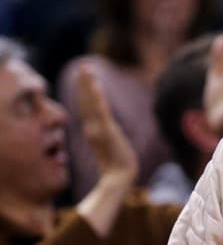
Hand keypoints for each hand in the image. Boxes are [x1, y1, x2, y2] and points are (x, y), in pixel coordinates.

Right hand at [76, 62, 137, 184]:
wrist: (119, 177)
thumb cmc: (116, 167)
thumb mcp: (110, 150)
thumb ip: (105, 140)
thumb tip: (104, 135)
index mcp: (93, 130)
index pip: (87, 107)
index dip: (84, 92)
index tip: (83, 78)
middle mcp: (92, 127)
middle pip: (86, 101)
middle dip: (83, 83)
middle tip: (82, 66)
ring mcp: (97, 128)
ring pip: (90, 102)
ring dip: (87, 84)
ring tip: (85, 68)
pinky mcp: (104, 130)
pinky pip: (98, 109)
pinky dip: (94, 95)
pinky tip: (94, 83)